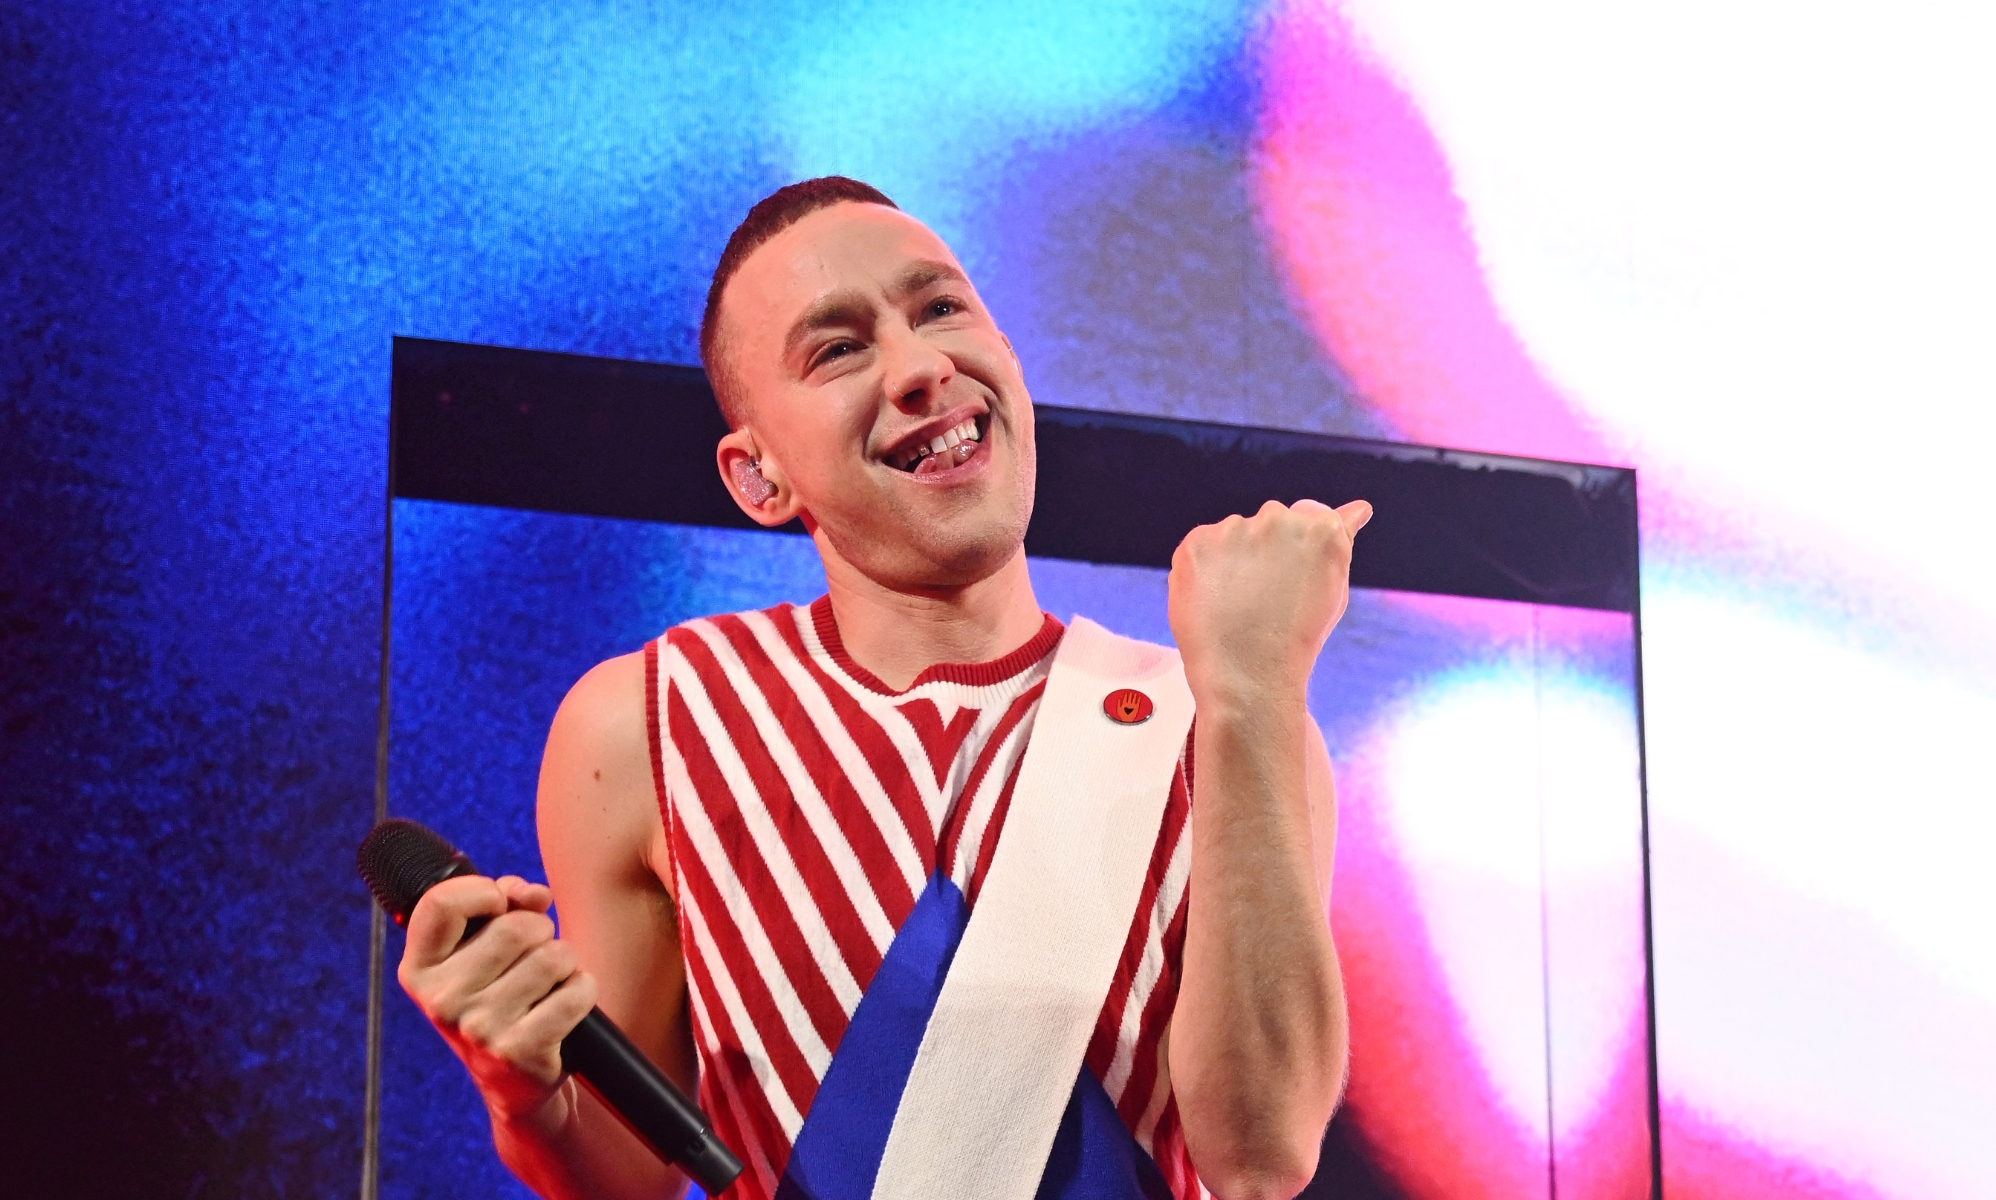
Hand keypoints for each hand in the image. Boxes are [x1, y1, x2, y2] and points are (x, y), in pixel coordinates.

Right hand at [396, 874, 599, 1126]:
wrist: (512, 1079)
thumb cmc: (499, 995)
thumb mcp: (483, 948)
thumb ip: (506, 903)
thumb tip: (533, 895)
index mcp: (419, 970)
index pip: (441, 904)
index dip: (482, 892)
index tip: (499, 906)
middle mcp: (441, 1000)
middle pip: (516, 927)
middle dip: (540, 931)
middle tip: (533, 956)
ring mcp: (479, 1029)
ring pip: (553, 956)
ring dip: (564, 961)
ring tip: (548, 983)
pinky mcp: (519, 1051)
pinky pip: (576, 991)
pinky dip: (583, 990)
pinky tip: (564, 1005)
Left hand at [1167, 499, 1371, 707]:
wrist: (1247, 676)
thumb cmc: (1296, 637)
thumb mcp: (1332, 587)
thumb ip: (1342, 540)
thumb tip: (1360, 508)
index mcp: (1321, 529)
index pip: (1310, 514)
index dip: (1297, 550)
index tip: (1290, 578)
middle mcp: (1279, 519)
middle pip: (1270, 521)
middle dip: (1265, 550)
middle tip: (1264, 598)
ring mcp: (1234, 529)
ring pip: (1233, 534)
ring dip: (1233, 559)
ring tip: (1237, 605)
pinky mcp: (1196, 543)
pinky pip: (1201, 548)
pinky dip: (1203, 570)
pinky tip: (1215, 601)